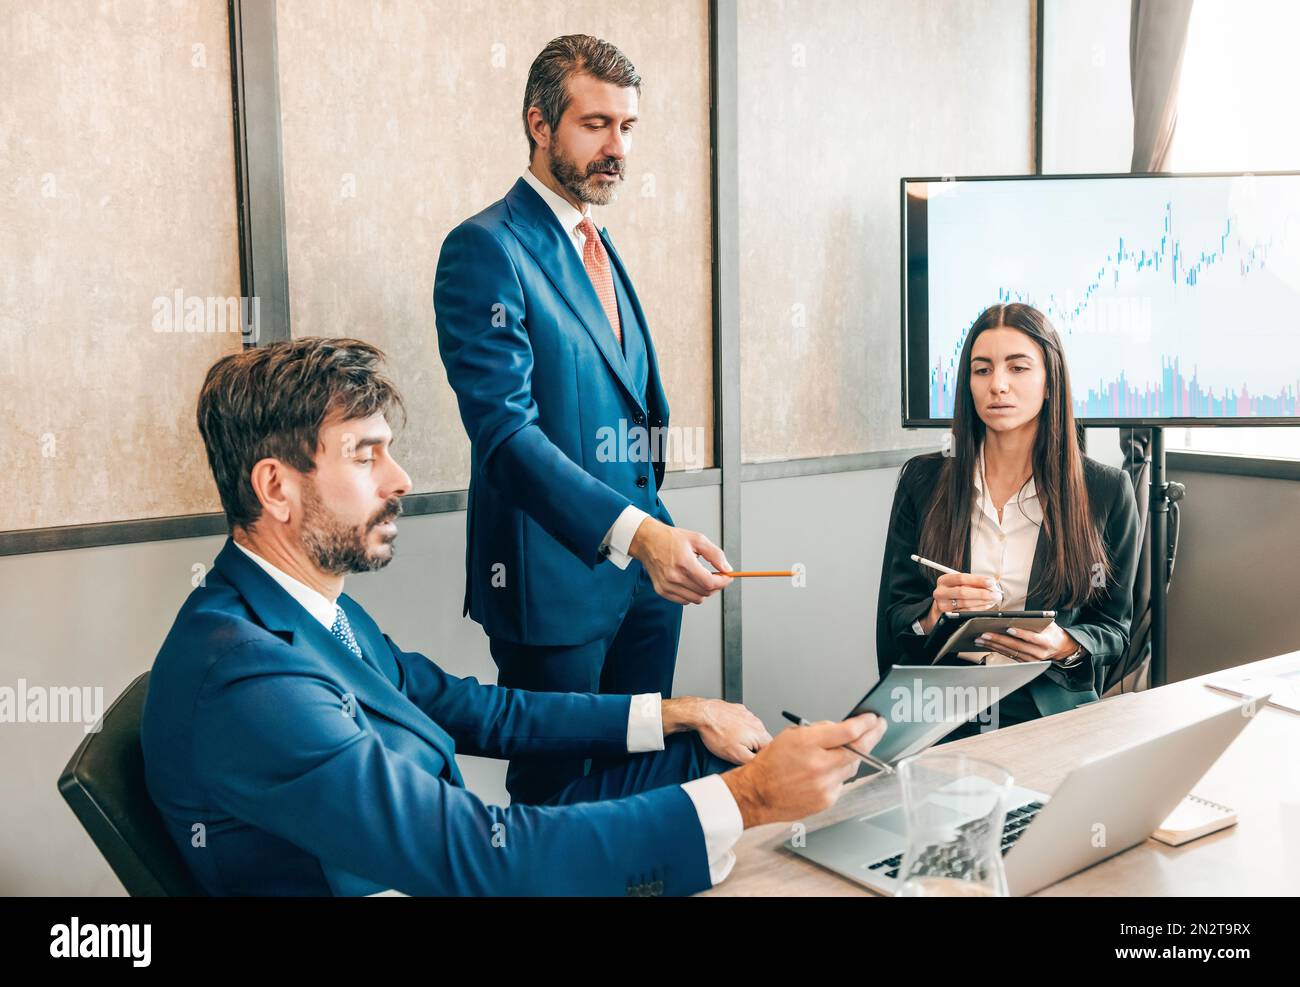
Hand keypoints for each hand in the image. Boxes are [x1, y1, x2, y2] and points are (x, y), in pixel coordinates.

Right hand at [628, 517, 731, 604]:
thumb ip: (715, 554)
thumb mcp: (697, 539)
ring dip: (704, 591)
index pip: (709, 582)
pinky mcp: (662, 591)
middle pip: (704, 592)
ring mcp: (667, 586)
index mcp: (684, 563)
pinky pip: (684, 601)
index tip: (728, 577)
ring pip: (696, 599)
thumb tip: (727, 569)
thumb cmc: (671, 539)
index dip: (723, 582)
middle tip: (717, 576)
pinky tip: (691, 582)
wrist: (648, 541)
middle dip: (716, 585)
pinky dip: (692, 594)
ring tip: (703, 578)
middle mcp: (674, 577)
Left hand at [662, 697, 771, 763]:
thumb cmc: (715, 733)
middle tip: (741, 752)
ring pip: (754, 730)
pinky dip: (739, 727)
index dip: (764, 757)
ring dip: (747, 737)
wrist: (702, 714)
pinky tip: (729, 731)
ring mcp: (748, 714)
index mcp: (759, 734)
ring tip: (732, 740)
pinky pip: (744, 721)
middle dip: (755, 748)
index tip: (755, 760)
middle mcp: (757, 722)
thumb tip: (761, 764)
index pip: (771, 749)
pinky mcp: (739, 710)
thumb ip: (753, 760)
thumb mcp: (735, 755)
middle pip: (763, 739)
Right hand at [721, 714, 887, 827]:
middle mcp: (819, 765)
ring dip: (854, 756)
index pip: (848, 731)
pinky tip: (825, 773)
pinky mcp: (827, 800)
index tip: (872, 719)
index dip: (865, 723)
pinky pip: (842, 782)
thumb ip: (820, 730)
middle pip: (859, 749)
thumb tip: (842, 728)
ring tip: (845, 751)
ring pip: (853, 766)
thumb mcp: (791, 735)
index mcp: (808, 743)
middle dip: (872, 736)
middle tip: (879, 728)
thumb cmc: (770, 764)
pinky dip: (839, 774)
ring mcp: (825, 785)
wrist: (757, 794)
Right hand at [920, 572, 1002, 632]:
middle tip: (995, 594)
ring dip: (983, 602)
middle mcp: (940, 592)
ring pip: (966, 604)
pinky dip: (979, 609)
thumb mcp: (959, 583)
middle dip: (982, 593)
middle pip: (963, 592)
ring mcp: (943, 605)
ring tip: (993, 599)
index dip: (977, 580)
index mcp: (944, 580)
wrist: (941, 606)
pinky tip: (986, 605)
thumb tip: (991, 584)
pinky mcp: (948, 616)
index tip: (991, 582)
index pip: (961, 578)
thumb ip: (973, 582)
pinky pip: (966, 612)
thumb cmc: (953, 592)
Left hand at [975, 621, 1080, 662]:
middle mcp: (1038, 653)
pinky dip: (996, 650)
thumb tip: (1019, 617)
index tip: (1009, 629)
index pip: (1032, 638)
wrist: (1060, 648)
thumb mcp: (1049, 624)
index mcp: (1045, 641)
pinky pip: (1008, 655)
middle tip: (984, 634)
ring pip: (1009, 652)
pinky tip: (986, 644)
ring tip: (980, 639)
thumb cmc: (1052, 633)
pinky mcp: (1024, 662)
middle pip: (1016, 646)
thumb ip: (1037, 621)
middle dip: (998, 640)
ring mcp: (1031, 660)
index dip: (1020, 634)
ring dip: (993, 645)